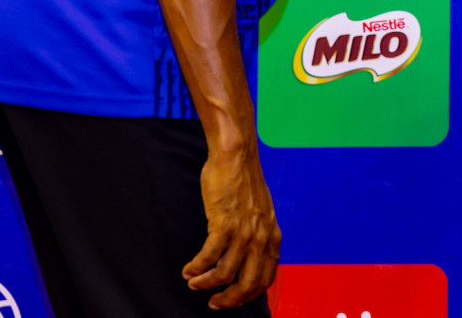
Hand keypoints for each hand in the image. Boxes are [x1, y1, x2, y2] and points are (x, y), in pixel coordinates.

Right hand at [183, 144, 280, 308]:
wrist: (236, 157)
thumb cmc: (244, 182)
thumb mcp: (260, 213)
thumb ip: (258, 234)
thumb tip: (246, 256)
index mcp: (272, 236)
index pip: (266, 277)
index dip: (249, 294)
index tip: (233, 299)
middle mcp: (261, 237)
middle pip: (249, 283)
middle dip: (229, 299)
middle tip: (213, 303)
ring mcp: (244, 232)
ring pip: (225, 274)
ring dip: (206, 283)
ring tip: (194, 283)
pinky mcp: (224, 224)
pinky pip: (209, 257)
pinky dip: (197, 268)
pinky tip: (189, 270)